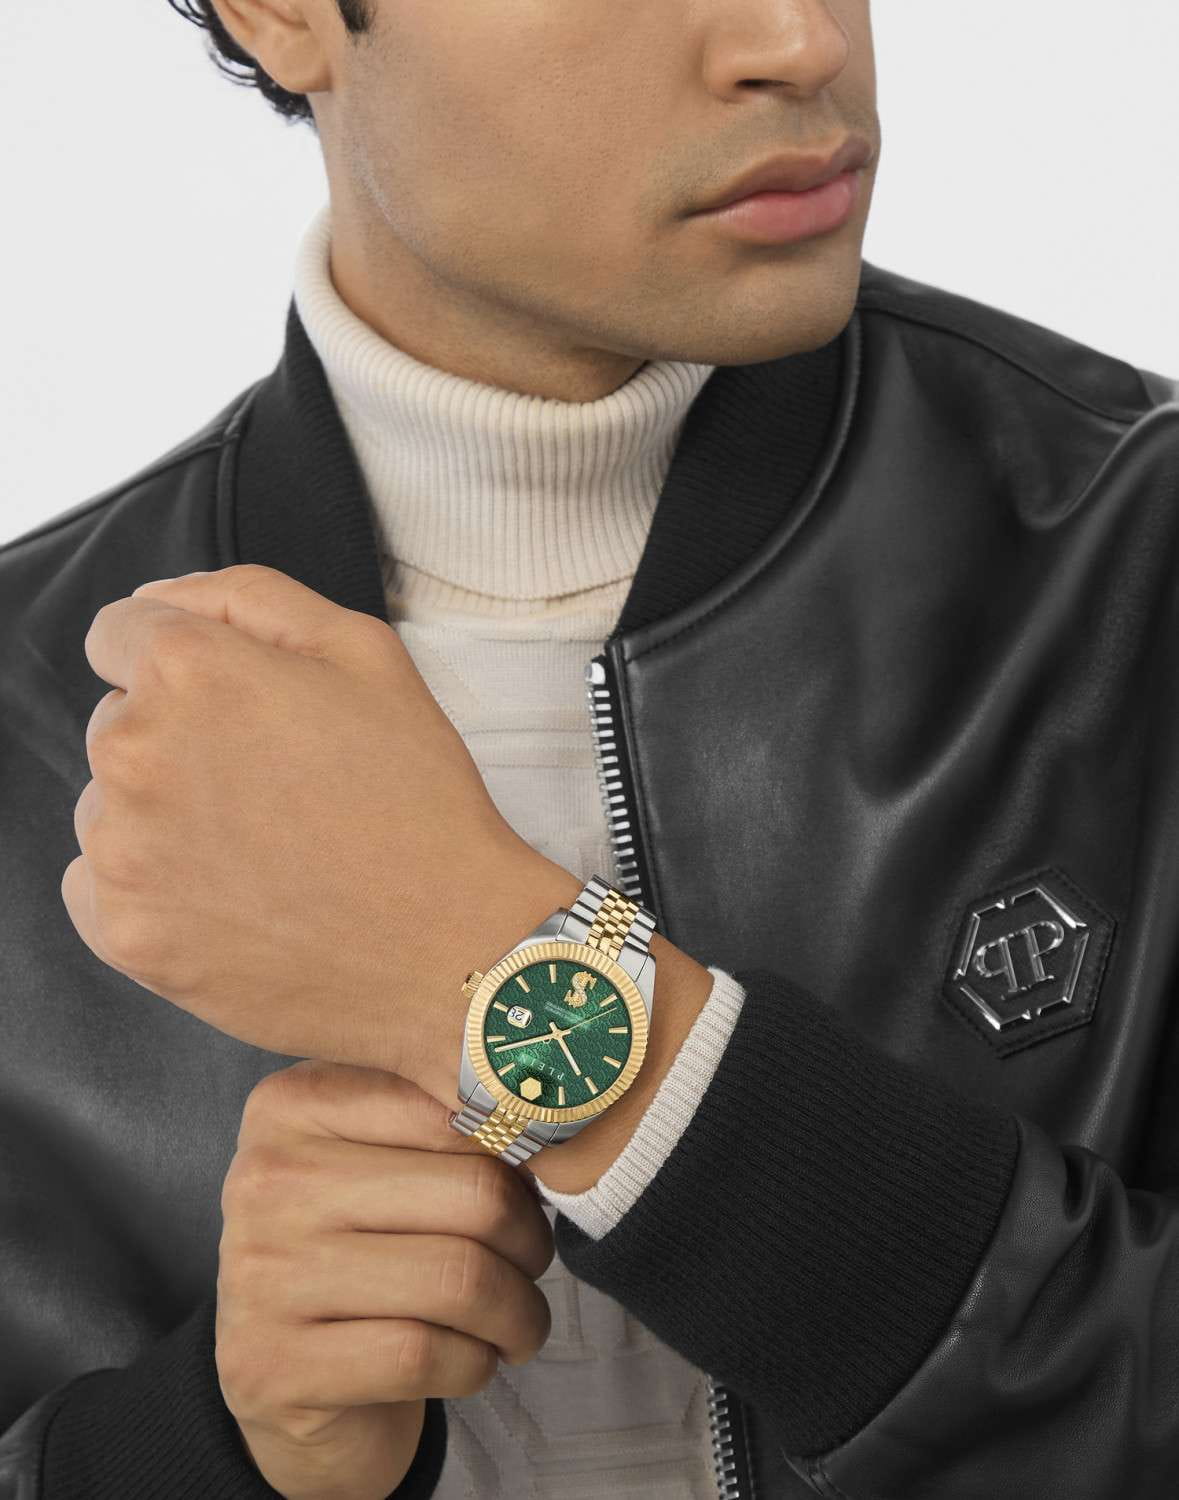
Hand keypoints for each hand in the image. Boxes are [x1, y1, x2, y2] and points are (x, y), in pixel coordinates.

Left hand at [59, 564, 549, 1078]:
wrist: (448, 948)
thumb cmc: (418, 799)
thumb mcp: (367, 652)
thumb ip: (250, 597)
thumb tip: (158, 600)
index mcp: (190, 672)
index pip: (120, 633)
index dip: (187, 663)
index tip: (236, 708)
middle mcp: (134, 753)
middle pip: (118, 722)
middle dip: (181, 741)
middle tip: (278, 786)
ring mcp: (122, 851)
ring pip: (109, 807)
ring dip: (165, 817)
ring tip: (264, 850)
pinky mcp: (125, 933)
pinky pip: (99, 887)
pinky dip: (152, 889)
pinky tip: (231, 898)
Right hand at [217, 1058, 553, 1499]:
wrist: (281, 1375)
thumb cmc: (358, 1244)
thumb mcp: (381, 1156)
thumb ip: (446, 1122)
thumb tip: (552, 1135)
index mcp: (294, 1103)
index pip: (454, 1107)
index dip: (521, 1153)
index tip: (533, 1186)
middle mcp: (266, 1178)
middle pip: (475, 1194)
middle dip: (531, 1240)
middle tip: (533, 1263)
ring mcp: (261, 1276)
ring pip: (459, 1280)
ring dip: (518, 1312)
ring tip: (519, 1321)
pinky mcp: (275, 1368)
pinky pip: (423, 1355)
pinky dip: (474, 1364)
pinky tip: (470, 1360)